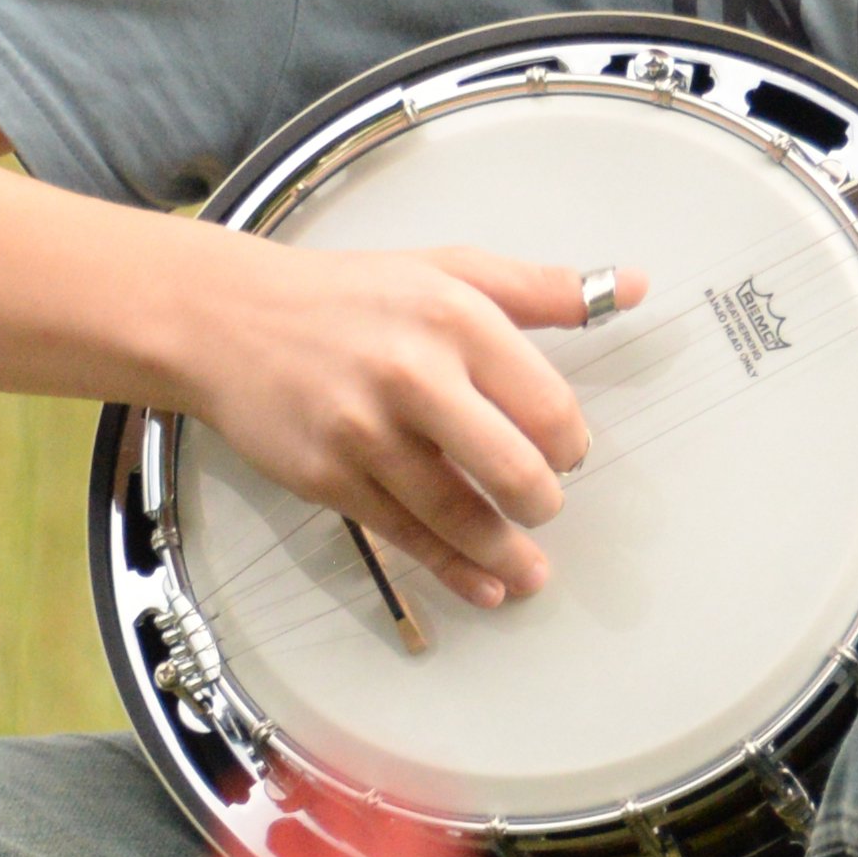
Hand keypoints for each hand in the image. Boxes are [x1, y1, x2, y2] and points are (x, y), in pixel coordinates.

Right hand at [169, 236, 644, 608]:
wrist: (228, 319)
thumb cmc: (349, 296)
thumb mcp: (448, 270)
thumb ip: (542, 288)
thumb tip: (630, 286)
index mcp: (455, 318)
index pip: (548, 405)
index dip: (571, 443)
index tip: (568, 453)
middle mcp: (413, 375)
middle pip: (513, 468)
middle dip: (543, 501)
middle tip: (542, 502)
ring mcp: (367, 433)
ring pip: (460, 516)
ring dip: (508, 553)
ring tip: (532, 570)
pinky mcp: (331, 477)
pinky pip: (408, 537)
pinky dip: (455, 571)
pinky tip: (487, 586)